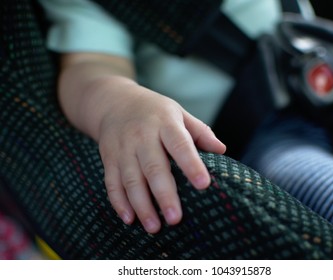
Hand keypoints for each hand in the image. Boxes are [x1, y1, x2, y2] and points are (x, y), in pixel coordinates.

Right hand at [97, 80, 225, 232]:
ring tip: (154, 227)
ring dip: (141, 205)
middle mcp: (142, 136)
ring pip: (131, 180)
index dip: (191, 164)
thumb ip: (199, 131)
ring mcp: (123, 148)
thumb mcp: (178, 112)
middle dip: (164, 194)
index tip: (203, 184)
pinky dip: (119, 202)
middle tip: (175, 219)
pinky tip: (129, 219)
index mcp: (165, 123)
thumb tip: (221, 149)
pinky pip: (112, 183)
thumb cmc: (154, 111)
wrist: (114, 102)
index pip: (180, 145)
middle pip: (153, 167)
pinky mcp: (109, 159)